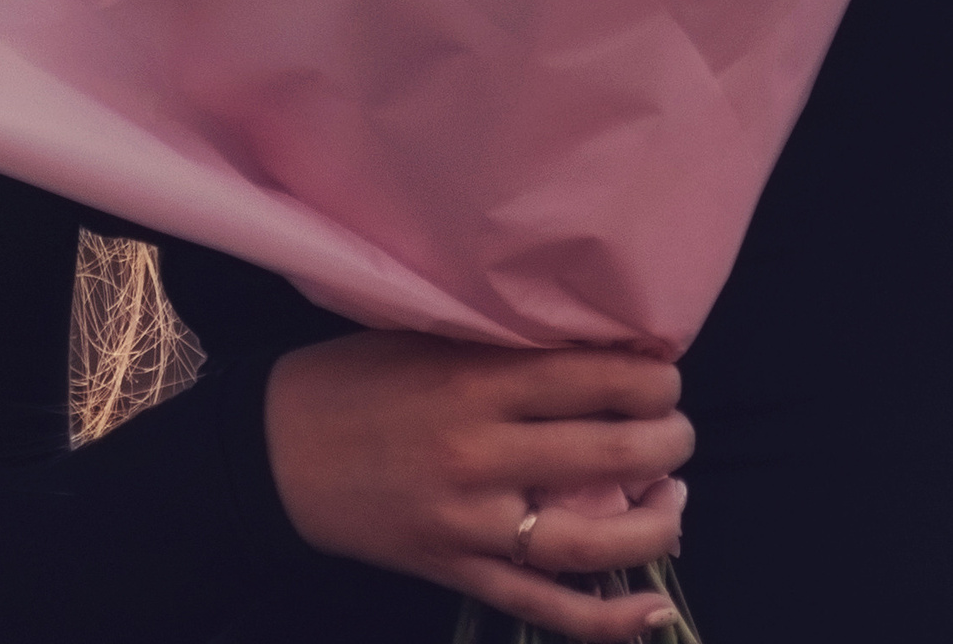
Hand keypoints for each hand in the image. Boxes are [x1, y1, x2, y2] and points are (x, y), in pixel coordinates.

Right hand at [263, 332, 692, 639]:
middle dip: (664, 439)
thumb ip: (499, 346)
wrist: (274, 449)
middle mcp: (479, 450)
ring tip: (675, 497)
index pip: (589, 376)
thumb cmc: (352, 378)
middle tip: (679, 428)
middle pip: (604, 452)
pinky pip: (545, 606)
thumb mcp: (422, 337)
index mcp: (470, 378)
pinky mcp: (457, 571)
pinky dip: (607, 619)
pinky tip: (653, 608)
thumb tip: (591, 349)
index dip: (647, 376)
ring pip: (588, 539)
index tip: (666, 372)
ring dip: (654, 521)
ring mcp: (470, 522)